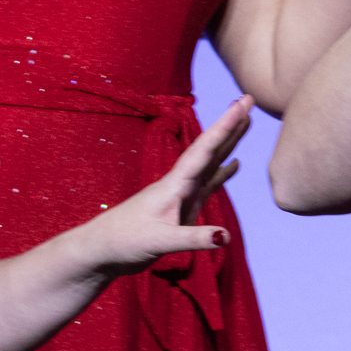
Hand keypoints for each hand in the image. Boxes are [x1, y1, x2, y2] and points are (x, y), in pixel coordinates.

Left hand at [76, 97, 252, 274]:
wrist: (102, 249)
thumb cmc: (125, 241)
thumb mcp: (161, 242)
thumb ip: (194, 239)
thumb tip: (225, 236)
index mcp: (173, 184)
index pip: (204, 150)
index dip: (225, 127)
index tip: (240, 103)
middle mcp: (178, 183)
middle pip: (209, 148)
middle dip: (230, 125)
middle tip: (248, 100)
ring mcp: (180, 194)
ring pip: (210, 163)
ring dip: (229, 143)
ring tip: (247, 122)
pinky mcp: (181, 207)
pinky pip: (208, 184)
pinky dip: (222, 172)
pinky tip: (235, 164)